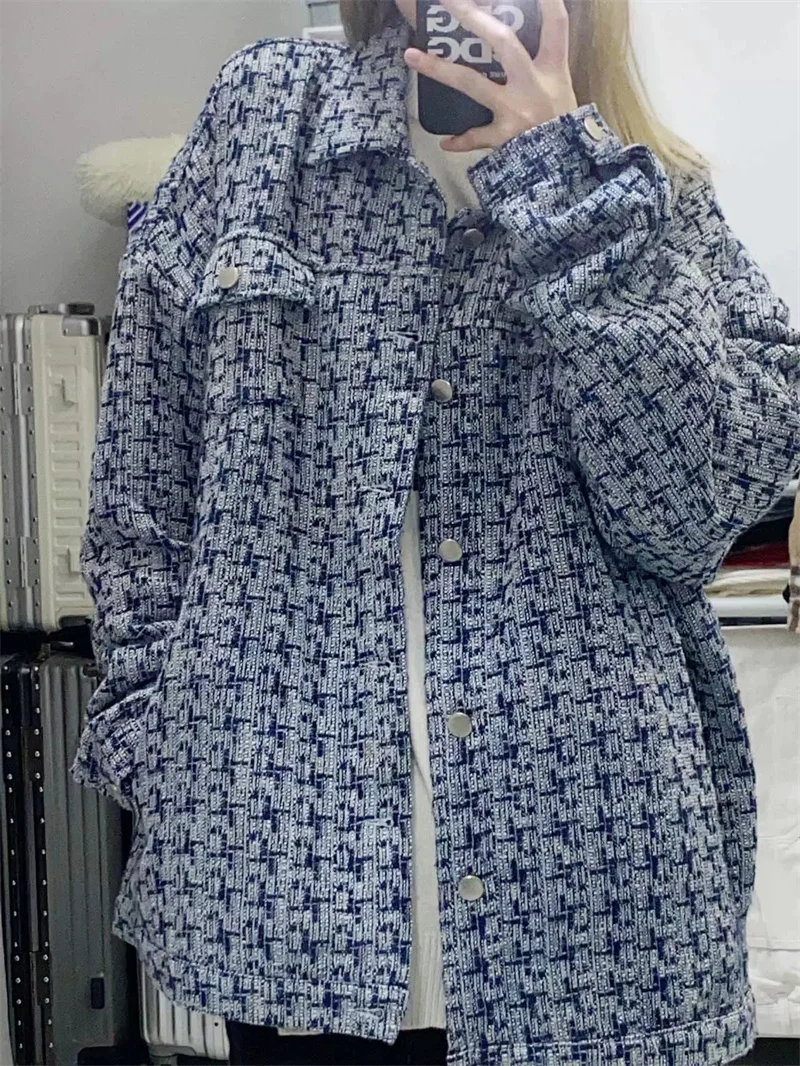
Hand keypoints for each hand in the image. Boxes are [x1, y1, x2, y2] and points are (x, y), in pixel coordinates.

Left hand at [403, 0, 578, 151]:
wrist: (566, 168)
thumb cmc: (563, 127)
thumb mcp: (562, 90)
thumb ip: (542, 66)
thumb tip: (511, 44)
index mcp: (552, 69)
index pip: (555, 24)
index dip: (547, 1)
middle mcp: (532, 84)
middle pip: (503, 41)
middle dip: (474, 17)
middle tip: (449, 1)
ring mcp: (515, 110)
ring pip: (473, 84)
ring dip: (440, 69)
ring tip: (411, 55)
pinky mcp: (504, 137)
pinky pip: (477, 137)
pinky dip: (462, 140)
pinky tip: (446, 142)